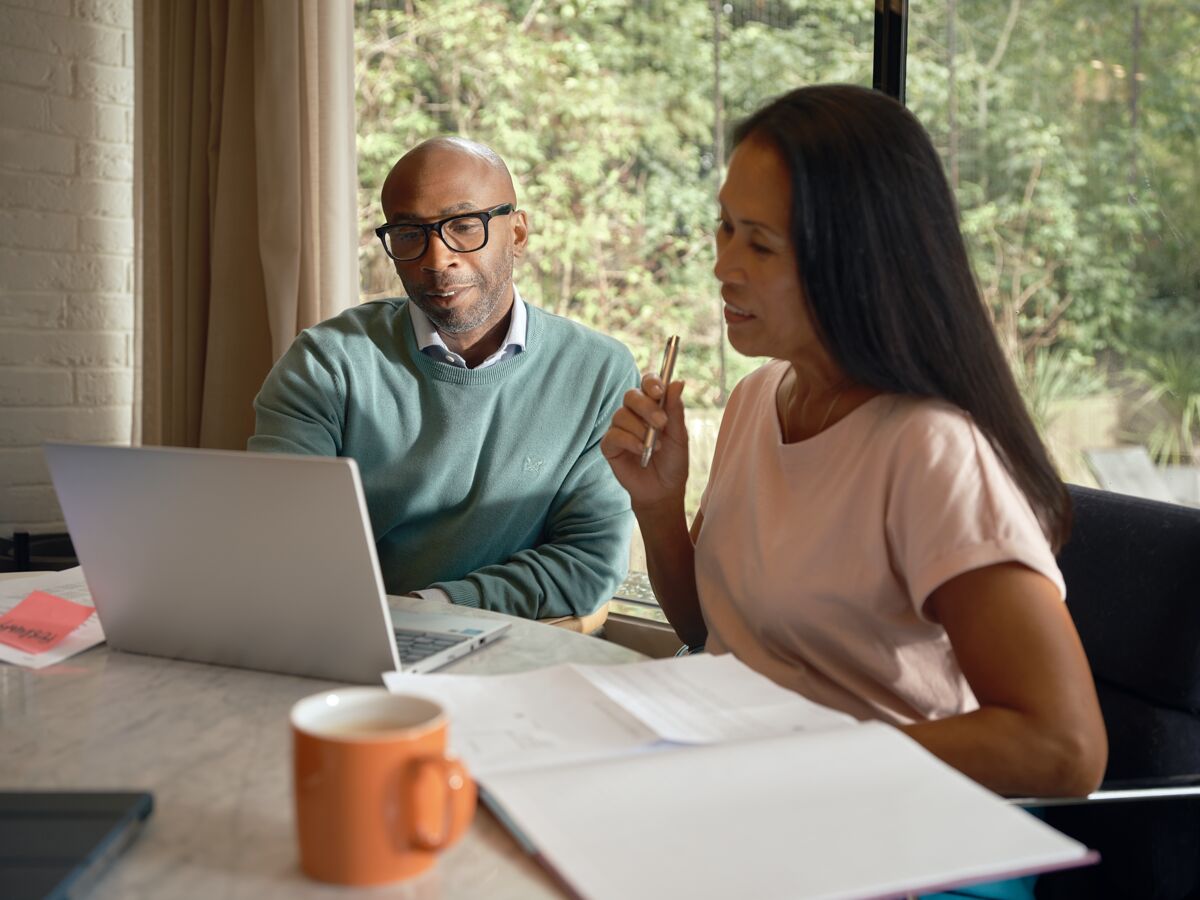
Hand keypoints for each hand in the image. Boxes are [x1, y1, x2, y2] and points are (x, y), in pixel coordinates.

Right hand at [601, 373, 687, 512]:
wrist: (663, 490)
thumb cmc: (673, 462)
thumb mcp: (679, 436)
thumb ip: (675, 410)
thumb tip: (678, 382)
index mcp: (652, 407)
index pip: (647, 384)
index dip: (651, 383)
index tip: (659, 392)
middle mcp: (633, 414)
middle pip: (631, 396)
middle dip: (646, 407)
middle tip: (661, 423)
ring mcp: (620, 429)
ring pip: (621, 415)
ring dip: (640, 430)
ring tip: (655, 447)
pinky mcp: (610, 446)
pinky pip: (614, 435)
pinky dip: (629, 441)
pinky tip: (642, 452)